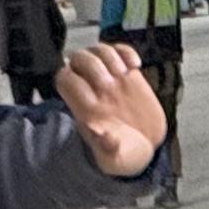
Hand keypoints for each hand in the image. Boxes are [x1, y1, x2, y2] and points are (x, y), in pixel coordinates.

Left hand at [52, 40, 165, 172]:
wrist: (143, 148)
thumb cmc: (123, 155)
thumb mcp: (115, 158)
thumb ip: (107, 146)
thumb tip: (98, 131)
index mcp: (83, 107)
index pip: (65, 79)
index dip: (74, 79)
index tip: (96, 93)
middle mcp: (93, 89)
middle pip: (79, 59)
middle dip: (92, 65)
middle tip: (110, 84)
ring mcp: (111, 79)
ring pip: (100, 50)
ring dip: (111, 55)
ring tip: (123, 72)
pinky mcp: (128, 75)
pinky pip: (122, 51)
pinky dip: (127, 52)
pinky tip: (135, 65)